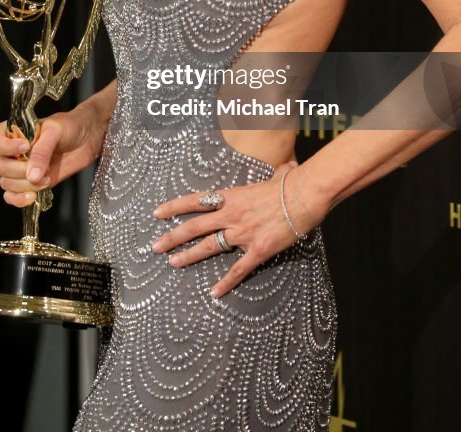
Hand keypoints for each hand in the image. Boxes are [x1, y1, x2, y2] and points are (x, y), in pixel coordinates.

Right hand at [0, 103, 105, 207]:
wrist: (88, 137)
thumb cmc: (70, 126)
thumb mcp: (56, 131)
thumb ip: (42, 151)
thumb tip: (31, 176)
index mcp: (13, 132)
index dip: (5, 148)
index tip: (26, 148)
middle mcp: (12, 152)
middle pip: (0, 167)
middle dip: (20, 171)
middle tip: (42, 168)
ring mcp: (21, 168)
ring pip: (7, 184)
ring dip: (25, 185)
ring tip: (47, 178)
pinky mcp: (30, 183)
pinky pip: (12, 197)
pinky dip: (19, 200)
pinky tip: (33, 196)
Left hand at [151, 162, 325, 297]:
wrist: (305, 196)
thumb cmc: (292, 183)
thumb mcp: (279, 174)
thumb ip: (277, 173)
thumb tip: (288, 166)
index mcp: (232, 196)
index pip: (195, 201)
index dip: (174, 207)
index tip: (158, 213)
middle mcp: (232, 215)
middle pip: (194, 226)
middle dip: (172, 236)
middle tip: (155, 246)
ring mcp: (243, 233)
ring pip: (209, 247)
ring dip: (189, 256)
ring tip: (173, 263)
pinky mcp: (258, 250)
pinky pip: (238, 269)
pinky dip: (226, 283)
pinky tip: (215, 293)